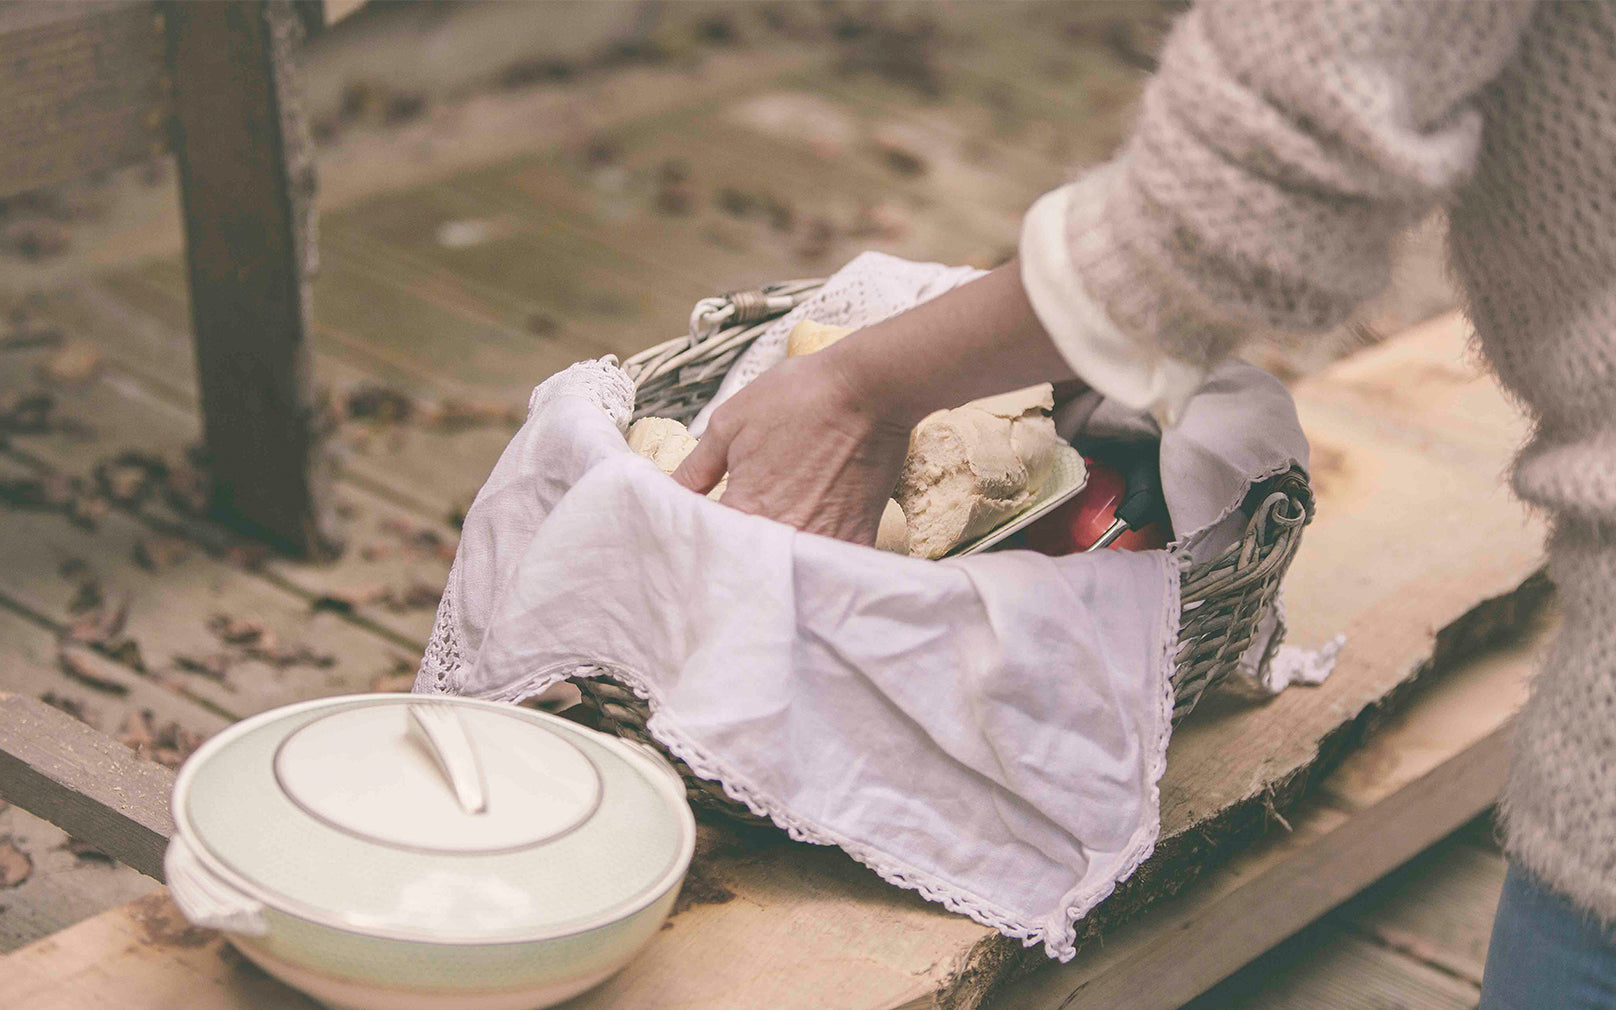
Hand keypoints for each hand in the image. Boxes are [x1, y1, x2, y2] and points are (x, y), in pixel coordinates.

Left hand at [672, 351, 911, 545]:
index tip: (706, 535)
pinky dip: (818, 563)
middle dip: (739, 559)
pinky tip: (812, 543)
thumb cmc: (799, 398)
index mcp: (743, 510)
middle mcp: (781, 536)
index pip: (710, 547)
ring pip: (789, 571)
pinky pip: (828, 566)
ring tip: (777, 544)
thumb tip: (672, 494)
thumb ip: (696, 468)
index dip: (704, 543)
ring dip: (778, 566)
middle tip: (738, 543)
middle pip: (749, 566)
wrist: (868, 390)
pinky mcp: (855, 538)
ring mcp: (821, 541)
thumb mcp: (729, 422)